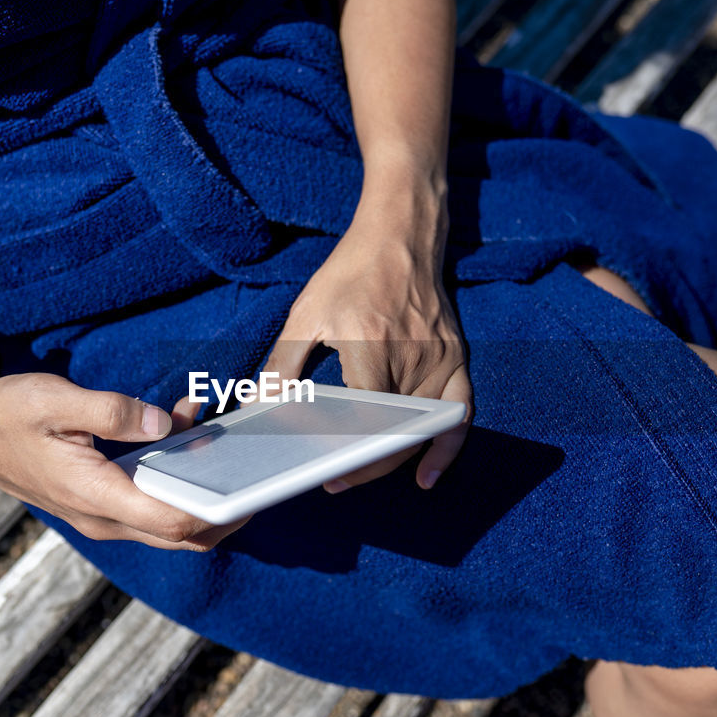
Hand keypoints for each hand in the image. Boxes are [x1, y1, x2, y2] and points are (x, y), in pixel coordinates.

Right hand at [0, 373, 247, 549]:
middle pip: (183, 536)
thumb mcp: (56, 399)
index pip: (175, 522)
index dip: (220, 513)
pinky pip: (150, 504)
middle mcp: (104, 518)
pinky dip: (176, 480)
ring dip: (202, 493)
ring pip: (170, 524)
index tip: (255, 491)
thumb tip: (168, 424)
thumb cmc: (8, 411)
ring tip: (226, 445)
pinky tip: (184, 433)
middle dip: (227, 513)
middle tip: (262, 476)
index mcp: (96, 496)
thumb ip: (113, 410)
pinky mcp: (101, 503)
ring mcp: (102, 515)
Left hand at [264, 203, 471, 490]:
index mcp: (371, 345)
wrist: (400, 234)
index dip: (348, 452)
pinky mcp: (456, 356)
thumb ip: (283, 363)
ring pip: (422, 429)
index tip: (327, 472)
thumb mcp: (307, 313)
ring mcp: (439, 358)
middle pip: (394, 431)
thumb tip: (256, 403)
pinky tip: (426, 475)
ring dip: (394, 458)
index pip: (365, 418)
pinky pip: (459, 412)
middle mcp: (411, 356)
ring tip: (364, 472)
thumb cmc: (351, 272)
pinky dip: (446, 447)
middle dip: (366, 465)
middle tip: (336, 482)